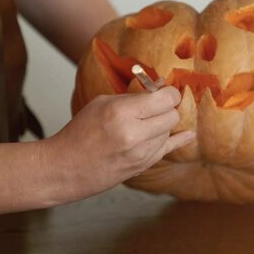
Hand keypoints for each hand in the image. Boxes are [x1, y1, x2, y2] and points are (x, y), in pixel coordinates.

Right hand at [42, 86, 194, 202]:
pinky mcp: (143, 166)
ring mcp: (141, 154)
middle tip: (157, 105)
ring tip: (146, 121)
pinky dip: (178, 139)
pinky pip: (169, 149)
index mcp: (122, 113)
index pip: (166, 98)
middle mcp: (134, 134)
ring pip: (170, 132)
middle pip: (172, 115)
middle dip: (167, 108)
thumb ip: (132, 95)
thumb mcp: (102, 103)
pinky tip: (188, 134)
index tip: (165, 90)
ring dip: (162, 124)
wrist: (66, 168)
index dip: (169, 92)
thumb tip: (160, 85)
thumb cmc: (79, 133)